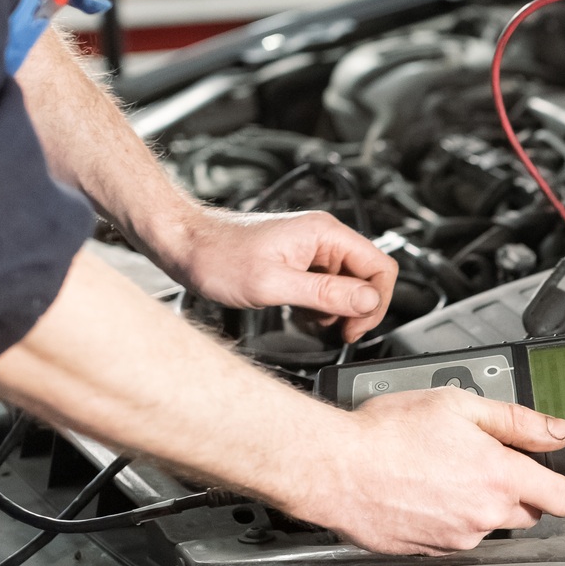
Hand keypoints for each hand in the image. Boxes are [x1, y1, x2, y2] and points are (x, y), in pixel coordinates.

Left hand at [152, 206, 397, 341]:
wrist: (183, 244)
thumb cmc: (217, 256)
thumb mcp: (274, 284)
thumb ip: (327, 294)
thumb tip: (369, 301)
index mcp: (325, 234)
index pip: (381, 268)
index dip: (376, 303)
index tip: (354, 326)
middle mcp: (323, 237)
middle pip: (368, 277)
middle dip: (357, 309)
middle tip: (338, 331)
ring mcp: (312, 248)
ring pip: (349, 284)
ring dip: (338, 309)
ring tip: (313, 320)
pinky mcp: (300, 259)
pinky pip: (328, 284)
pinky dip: (322, 304)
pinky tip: (302, 312)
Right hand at [287, 388, 564, 554]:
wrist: (332, 467)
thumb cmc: (386, 433)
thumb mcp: (458, 405)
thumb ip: (517, 421)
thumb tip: (558, 432)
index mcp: (501, 479)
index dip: (562, 484)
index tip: (551, 474)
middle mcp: (484, 517)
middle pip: (528, 513)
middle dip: (514, 490)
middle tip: (480, 460)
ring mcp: (457, 539)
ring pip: (488, 524)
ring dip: (477, 504)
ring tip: (440, 472)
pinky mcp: (429, 552)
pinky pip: (454, 537)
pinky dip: (446, 519)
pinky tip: (422, 492)